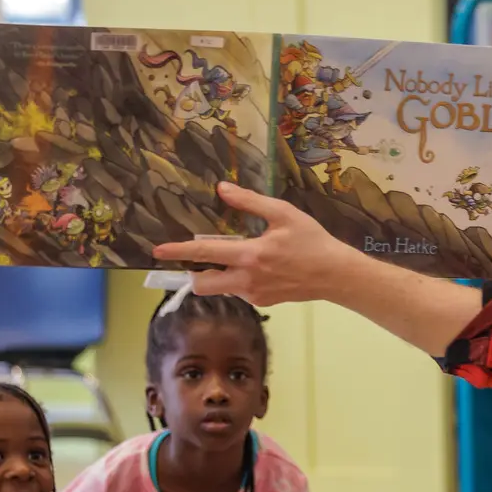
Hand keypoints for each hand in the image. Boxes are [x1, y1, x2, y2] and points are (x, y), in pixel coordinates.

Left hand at [152, 184, 355, 305]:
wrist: (334, 274)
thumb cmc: (311, 240)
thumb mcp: (283, 213)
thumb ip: (250, 202)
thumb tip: (223, 189)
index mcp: (250, 254)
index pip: (204, 254)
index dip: (178, 252)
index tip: (157, 251)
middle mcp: (247, 279)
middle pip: (202, 284)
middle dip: (193, 274)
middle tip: (199, 260)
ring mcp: (254, 294)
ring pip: (220, 289)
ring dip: (217, 275)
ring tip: (236, 259)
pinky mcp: (262, 302)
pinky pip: (238, 291)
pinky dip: (238, 280)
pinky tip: (259, 269)